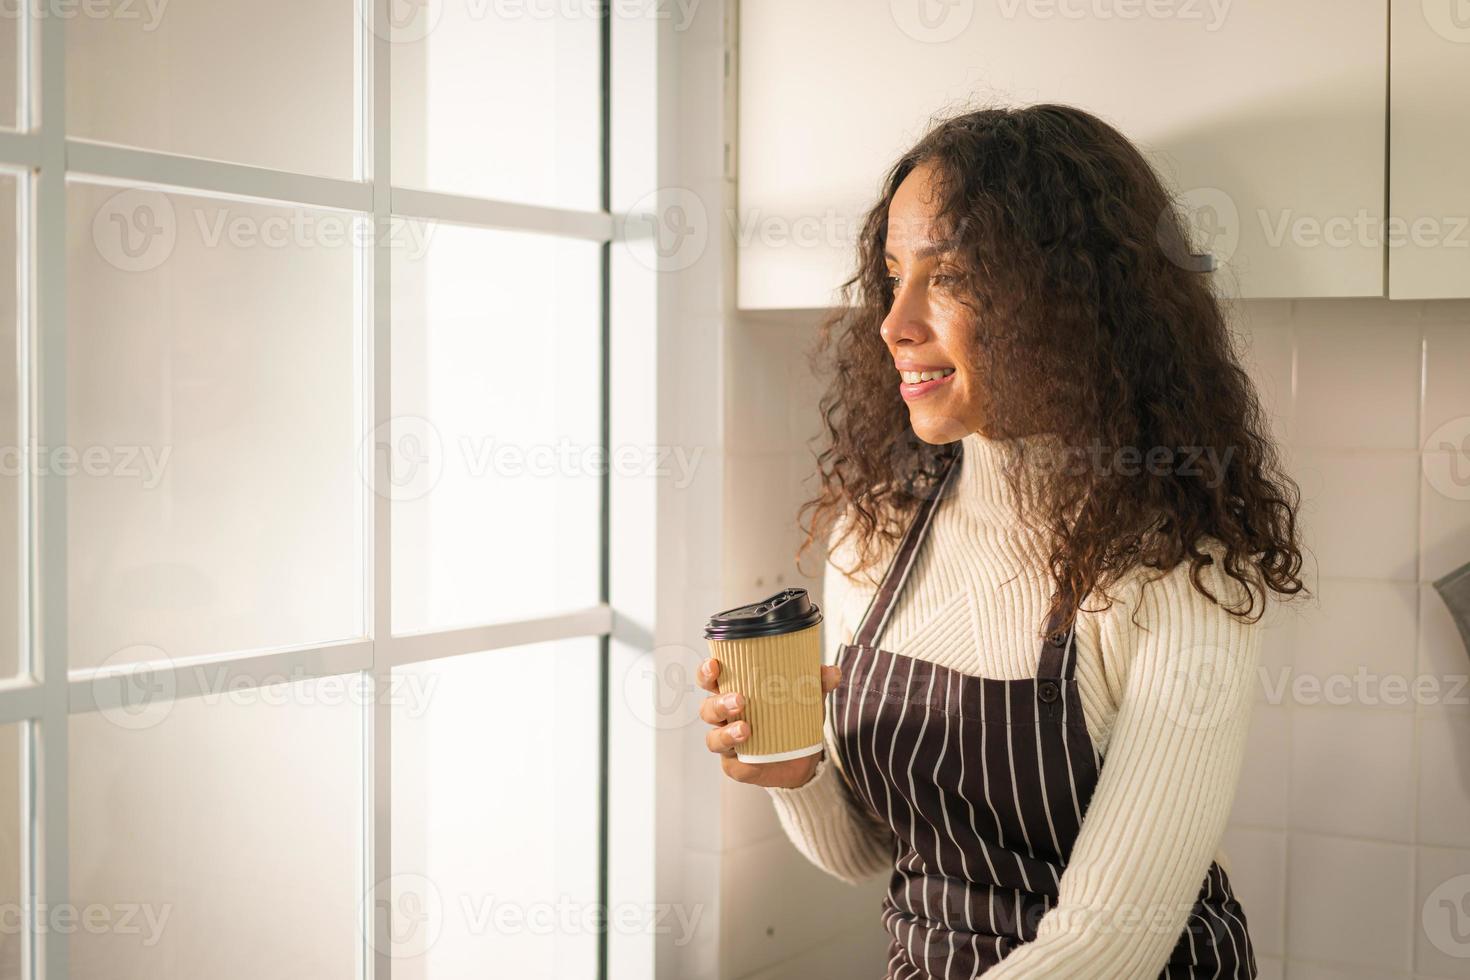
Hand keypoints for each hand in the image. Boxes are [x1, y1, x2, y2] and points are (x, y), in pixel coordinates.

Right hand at [697, 656, 841, 788]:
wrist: (802, 758)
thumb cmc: (793, 718)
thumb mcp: (806, 699)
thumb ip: (816, 684)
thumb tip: (831, 672)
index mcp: (733, 693)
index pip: (710, 680)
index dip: (706, 673)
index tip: (715, 665)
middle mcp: (724, 718)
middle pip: (708, 709)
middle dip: (718, 703)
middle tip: (739, 700)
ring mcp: (728, 744)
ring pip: (714, 738)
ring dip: (726, 733)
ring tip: (746, 729)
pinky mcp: (736, 767)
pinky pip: (732, 765)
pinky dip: (740, 760)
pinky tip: (749, 755)